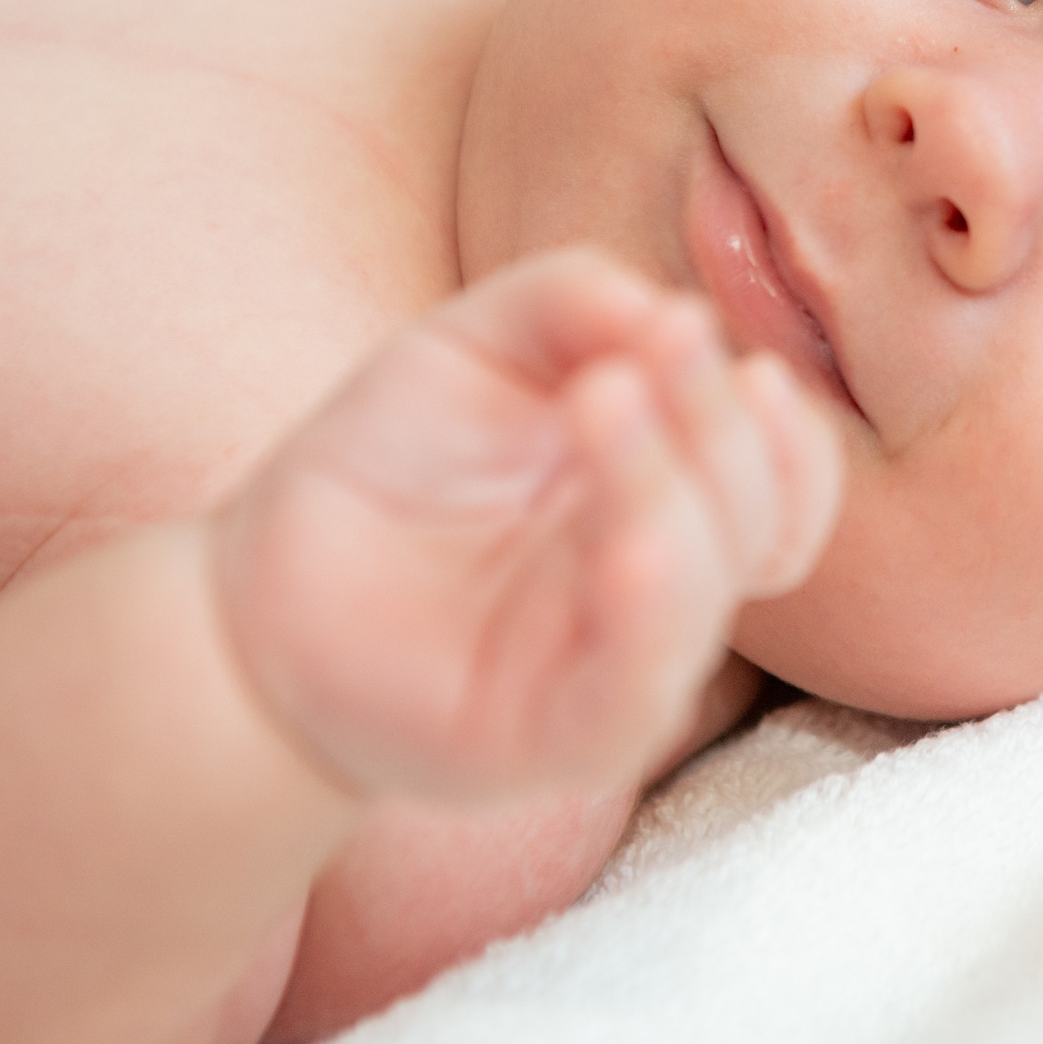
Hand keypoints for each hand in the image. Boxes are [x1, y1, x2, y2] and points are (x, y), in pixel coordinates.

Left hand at [207, 249, 841, 801]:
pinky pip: (636, 694)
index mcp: (673, 506)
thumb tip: (672, 310)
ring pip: (705, 596)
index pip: (785, 481)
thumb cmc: (387, 464)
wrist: (257, 589)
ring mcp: (615, 672)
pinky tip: (630, 546)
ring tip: (603, 400)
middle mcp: (663, 593)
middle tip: (642, 354)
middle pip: (757, 520)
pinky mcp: (553, 743)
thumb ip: (568, 300)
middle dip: (714, 426)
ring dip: (676, 488)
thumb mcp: (472, 344)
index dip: (772, 419)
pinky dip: (652, 617)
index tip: (693, 334)